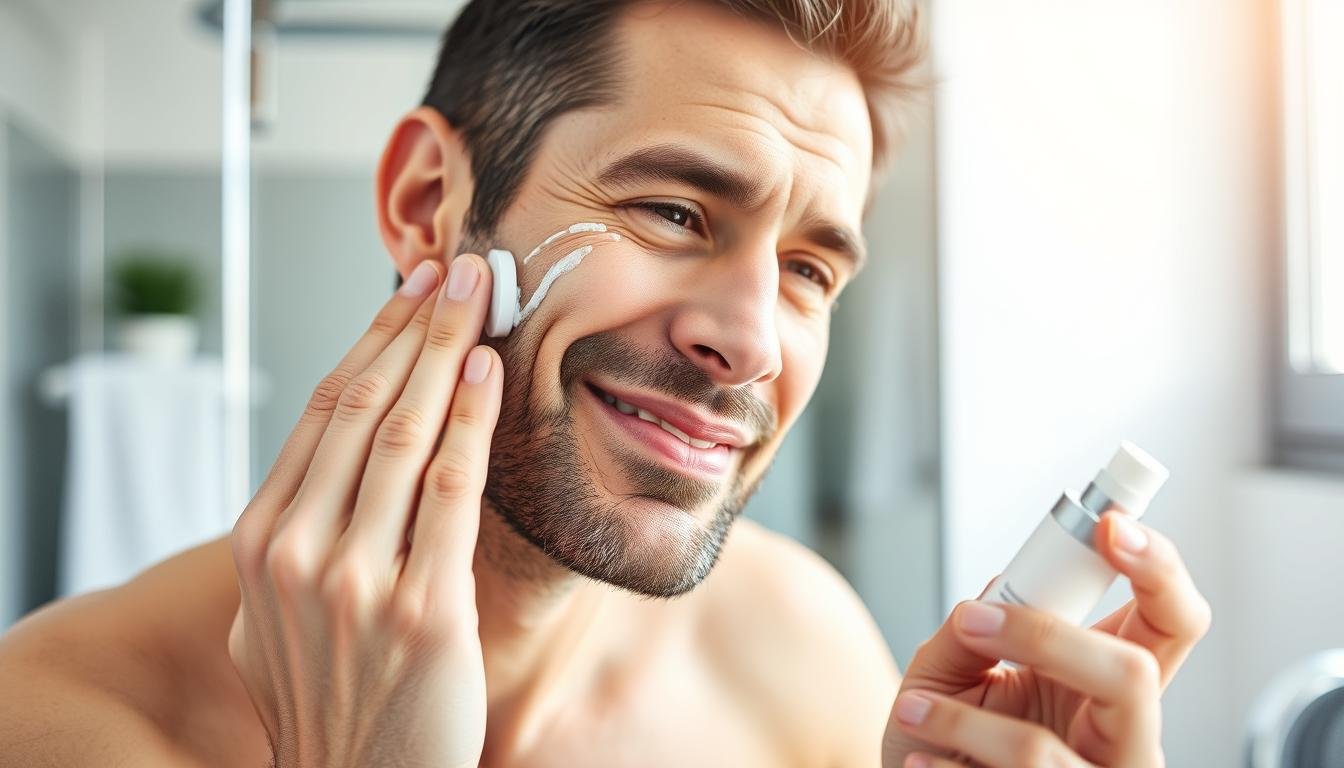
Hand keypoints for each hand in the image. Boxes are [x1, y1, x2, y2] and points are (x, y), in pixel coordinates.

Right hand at [226, 255, 501, 767]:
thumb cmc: (331, 696)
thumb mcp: (280, 613)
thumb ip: (298, 539)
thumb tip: (335, 466)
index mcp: (263, 542)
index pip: (319, 413)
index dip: (369, 341)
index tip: (406, 294)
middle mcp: (299, 552)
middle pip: (362, 407)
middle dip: (413, 326)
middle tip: (452, 269)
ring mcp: (357, 582)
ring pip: (404, 434)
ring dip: (445, 351)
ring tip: (477, 297)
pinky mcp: (421, 611)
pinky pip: (450, 491)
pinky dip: (470, 422)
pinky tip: (488, 373)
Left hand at [882, 512, 1211, 766]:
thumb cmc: (937, 742)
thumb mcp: (944, 675)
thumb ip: (970, 631)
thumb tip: (996, 595)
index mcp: (1110, 686)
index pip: (1171, 620)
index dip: (1158, 570)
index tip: (1110, 525)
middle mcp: (1125, 739)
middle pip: (1135, 675)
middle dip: (1047, 638)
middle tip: (973, 620)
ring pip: (1042, 750)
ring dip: (961, 721)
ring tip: (913, 711)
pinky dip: (945, 767)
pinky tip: (920, 763)